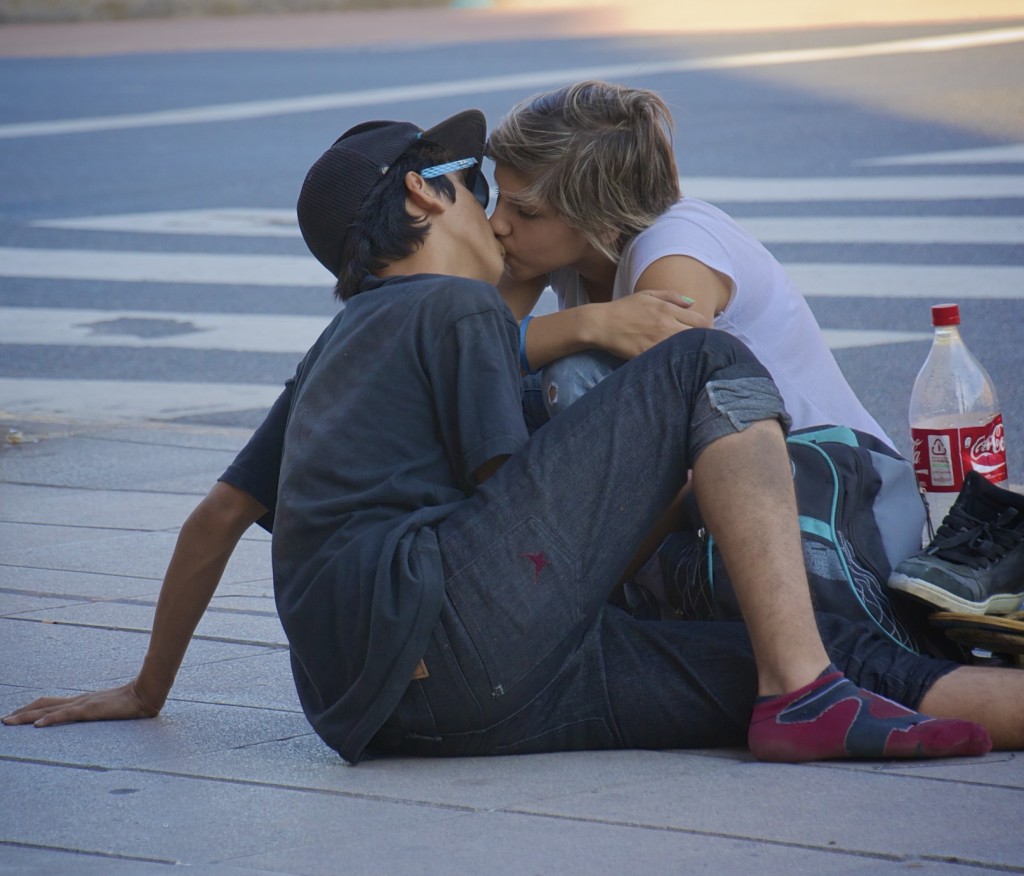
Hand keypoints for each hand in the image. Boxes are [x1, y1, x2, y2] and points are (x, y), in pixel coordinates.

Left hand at [2, 680, 159, 727]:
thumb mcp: (111, 708)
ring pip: (48, 709)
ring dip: (26, 716)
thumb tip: (95, 716)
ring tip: (8, 722)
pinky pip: (66, 715)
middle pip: (42, 704)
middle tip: (3, 720)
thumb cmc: (132, 702)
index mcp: (82, 701)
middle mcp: (78, 700)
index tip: (15, 714)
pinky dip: (50, 719)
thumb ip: (100, 711)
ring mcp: (83, 704)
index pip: (49, 702)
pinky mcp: (90, 710)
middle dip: (21, 713)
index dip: (31, 708)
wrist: (146, 694)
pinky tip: (37, 725)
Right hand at [591, 289, 710, 359]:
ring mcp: (657, 341)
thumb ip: (671, 296)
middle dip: (704, 343)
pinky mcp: (648, 355)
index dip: (707, 329)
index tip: (704, 334)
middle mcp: (666, 325)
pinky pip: (669, 360)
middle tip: (701, 349)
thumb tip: (692, 302)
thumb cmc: (623, 309)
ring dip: (691, 353)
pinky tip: (674, 364)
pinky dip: (674, 362)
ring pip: (687, 350)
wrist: (600, 324)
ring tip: (690, 357)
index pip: (701, 320)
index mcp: (668, 309)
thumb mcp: (647, 295)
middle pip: (699, 336)